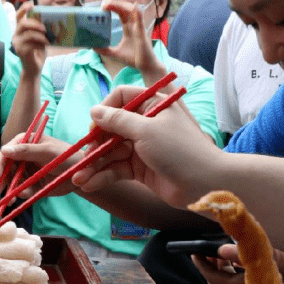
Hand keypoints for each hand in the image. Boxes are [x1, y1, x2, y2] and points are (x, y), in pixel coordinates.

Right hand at [0, 132, 80, 198]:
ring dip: (8, 191)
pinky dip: (19, 195)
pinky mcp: (31, 184)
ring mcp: (26, 171)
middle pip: (5, 169)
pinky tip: (19, 199)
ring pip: (11, 182)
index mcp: (24, 143)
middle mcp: (22, 156)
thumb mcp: (47, 152)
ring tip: (8, 201)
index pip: (5, 154)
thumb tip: (4, 150)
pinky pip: (21, 190)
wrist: (82, 174)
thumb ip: (27, 151)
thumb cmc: (67, 156)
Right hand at [12, 2, 46, 75]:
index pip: (18, 17)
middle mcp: (16, 36)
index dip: (23, 9)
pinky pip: (30, 44)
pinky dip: (40, 43)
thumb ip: (41, 30)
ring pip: (28, 34)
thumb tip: (51, 20)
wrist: (34, 68)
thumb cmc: (37, 52)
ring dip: (40, 35)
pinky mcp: (21, 51)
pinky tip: (46, 44)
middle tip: (45, 28)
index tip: (31, 4)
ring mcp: (17, 44)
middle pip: (22, 24)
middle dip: (35, 23)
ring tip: (47, 38)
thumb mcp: (40, 38)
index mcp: (20, 30)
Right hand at [70, 85, 221, 208]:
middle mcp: (146, 124)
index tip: (93, 127)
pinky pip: (116, 169)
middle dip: (94, 143)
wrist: (206, 185)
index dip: (104, 111)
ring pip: (111, 152)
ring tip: (77, 177)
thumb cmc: (180, 150)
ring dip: (94, 164)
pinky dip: (102, 176)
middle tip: (82, 156)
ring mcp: (142, 147)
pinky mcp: (140, 168)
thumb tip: (94, 111)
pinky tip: (88, 184)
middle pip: (111, 127)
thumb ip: (117, 120)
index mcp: (152, 105)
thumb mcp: (147, 130)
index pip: (121, 98)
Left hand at [94, 1, 165, 83]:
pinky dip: (137, 13)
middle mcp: (134, 25)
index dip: (113, 6)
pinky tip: (133, 7)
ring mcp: (138, 28)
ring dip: (122, 5)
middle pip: (125, 9)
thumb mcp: (115, 53)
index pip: (121, 13)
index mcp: (128, 28)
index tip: (103, 5)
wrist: (145, 66)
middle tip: (103, 3)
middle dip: (115, 3)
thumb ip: (104, 50)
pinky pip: (140, 21)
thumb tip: (92, 47)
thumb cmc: (133, 58)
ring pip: (133, 11)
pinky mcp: (142, 34)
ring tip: (110, 4)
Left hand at [195, 244, 283, 283]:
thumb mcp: (272, 258)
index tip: (194, 251)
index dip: (201, 264)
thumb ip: (244, 253)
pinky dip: (230, 273)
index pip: (213, 278)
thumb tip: (220, 248)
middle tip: (206, 253)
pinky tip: (235, 260)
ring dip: (219, 270)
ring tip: (221, 252)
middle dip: (207, 270)